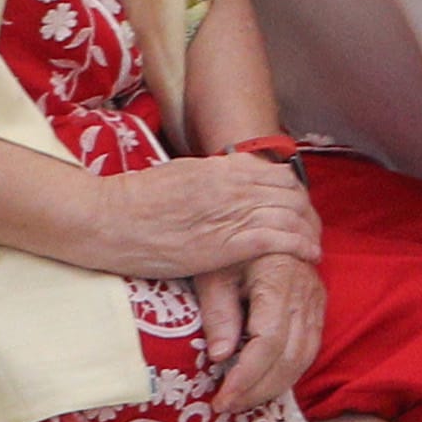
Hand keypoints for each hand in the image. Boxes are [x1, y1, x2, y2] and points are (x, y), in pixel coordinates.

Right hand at [87, 152, 318, 282]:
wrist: (107, 218)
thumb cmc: (136, 199)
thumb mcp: (181, 174)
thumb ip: (213, 175)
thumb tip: (234, 176)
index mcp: (222, 167)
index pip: (278, 175)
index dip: (296, 194)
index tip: (299, 208)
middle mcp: (232, 185)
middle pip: (290, 194)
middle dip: (308, 213)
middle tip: (312, 230)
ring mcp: (229, 213)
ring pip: (289, 216)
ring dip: (309, 232)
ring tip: (314, 245)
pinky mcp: (223, 243)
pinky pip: (276, 240)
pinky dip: (298, 246)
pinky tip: (308, 255)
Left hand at [198, 248, 323, 415]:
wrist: (266, 221)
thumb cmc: (232, 247)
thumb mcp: (214, 272)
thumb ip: (218, 313)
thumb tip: (220, 356)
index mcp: (280, 277)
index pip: (269, 341)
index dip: (246, 376)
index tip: (221, 398)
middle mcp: (305, 293)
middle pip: (290, 357)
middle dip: (257, 390)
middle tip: (226, 406)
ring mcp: (315, 302)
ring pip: (304, 359)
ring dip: (272, 387)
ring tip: (240, 400)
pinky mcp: (316, 311)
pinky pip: (308, 351)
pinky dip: (285, 374)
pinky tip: (261, 383)